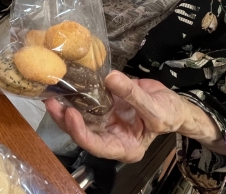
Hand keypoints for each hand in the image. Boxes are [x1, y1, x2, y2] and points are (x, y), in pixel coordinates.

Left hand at [45, 71, 186, 162]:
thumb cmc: (169, 114)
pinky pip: (89, 102)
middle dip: (65, 119)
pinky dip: (78, 95)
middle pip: (82, 133)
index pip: (96, 145)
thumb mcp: (155, 108)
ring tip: (52, 93)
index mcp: (124, 148)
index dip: (80, 132)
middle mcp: (110, 138)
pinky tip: (66, 85)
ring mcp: (106, 122)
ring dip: (65, 107)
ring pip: (81, 118)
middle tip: (51, 101)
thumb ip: (132, 95)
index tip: (70, 114)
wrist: (174, 105)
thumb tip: (110, 78)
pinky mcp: (105, 107)